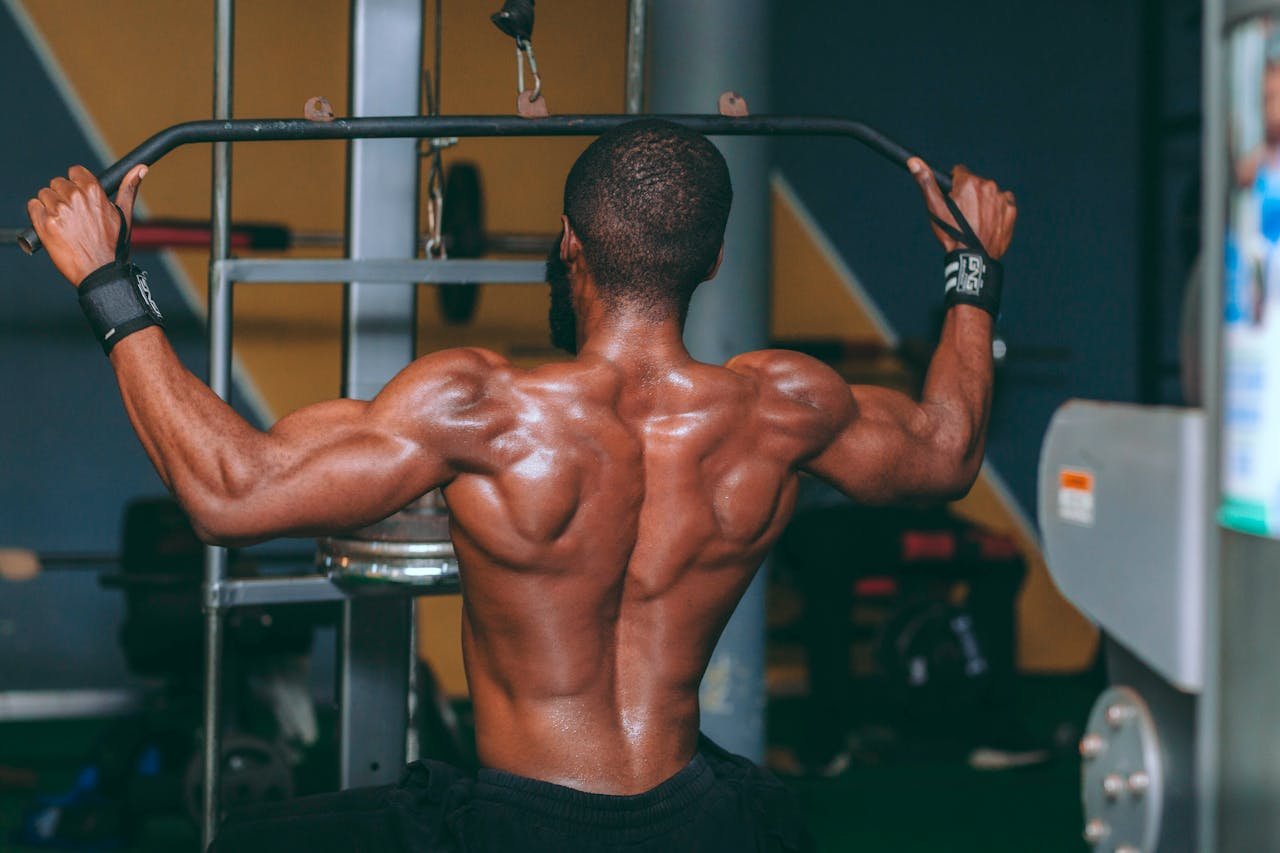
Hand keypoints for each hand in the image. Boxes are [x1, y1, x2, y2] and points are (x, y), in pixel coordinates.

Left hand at [27, 164, 147, 285]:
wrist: (101, 274)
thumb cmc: (114, 246)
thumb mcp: (124, 216)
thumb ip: (129, 188)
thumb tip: (140, 169)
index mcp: (94, 192)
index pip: (75, 172)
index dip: (77, 185)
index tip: (80, 199)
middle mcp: (75, 197)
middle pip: (58, 183)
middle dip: (64, 197)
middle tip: (74, 218)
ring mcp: (58, 210)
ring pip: (45, 195)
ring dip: (51, 207)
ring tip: (64, 225)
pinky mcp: (44, 224)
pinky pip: (33, 207)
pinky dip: (39, 215)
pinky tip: (52, 228)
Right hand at [908, 158, 1015, 259]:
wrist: (972, 257)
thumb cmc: (951, 233)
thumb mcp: (935, 208)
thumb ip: (926, 182)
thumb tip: (914, 161)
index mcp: (968, 182)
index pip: (960, 172)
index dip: (953, 186)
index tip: (952, 200)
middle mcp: (987, 186)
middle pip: (975, 183)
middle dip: (969, 194)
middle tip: (962, 215)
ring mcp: (1001, 198)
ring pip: (989, 193)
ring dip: (983, 202)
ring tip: (975, 221)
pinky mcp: (1010, 210)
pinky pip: (1003, 203)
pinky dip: (997, 210)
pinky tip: (988, 222)